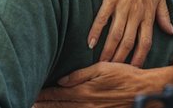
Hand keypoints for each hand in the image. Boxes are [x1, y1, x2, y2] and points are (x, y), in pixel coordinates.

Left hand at [35, 63, 172, 107]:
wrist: (142, 90)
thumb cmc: (124, 75)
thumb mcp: (102, 68)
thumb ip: (80, 75)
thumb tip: (62, 80)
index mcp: (84, 91)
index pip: (57, 93)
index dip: (44, 94)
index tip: (33, 92)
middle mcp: (85, 104)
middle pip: (58, 106)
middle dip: (44, 104)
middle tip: (31, 102)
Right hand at [86, 0, 172, 65]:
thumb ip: (163, 15)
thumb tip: (170, 32)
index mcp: (149, 13)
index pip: (146, 42)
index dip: (140, 57)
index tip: (134, 70)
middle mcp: (137, 12)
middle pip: (129, 42)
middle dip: (121, 60)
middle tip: (112, 73)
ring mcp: (124, 4)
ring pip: (116, 34)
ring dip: (108, 50)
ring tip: (100, 64)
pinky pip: (103, 17)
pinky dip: (96, 31)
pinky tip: (89, 42)